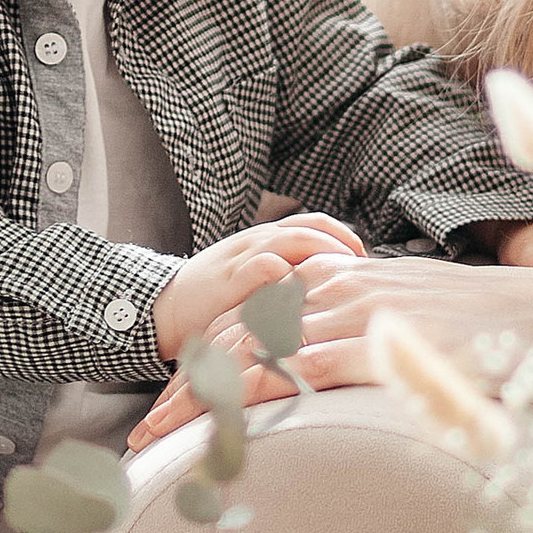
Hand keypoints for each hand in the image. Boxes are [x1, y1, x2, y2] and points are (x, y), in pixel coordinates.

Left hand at [129, 245, 532, 445]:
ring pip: (253, 352)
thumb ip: (364, 339)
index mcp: (341, 275)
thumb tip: (334, 370)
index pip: (252, 315)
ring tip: (160, 438)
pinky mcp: (375, 345)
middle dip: (187, 383)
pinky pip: (297, 370)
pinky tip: (219, 427)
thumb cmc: (484, 332)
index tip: (172, 401)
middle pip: (237, 332)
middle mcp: (337, 285)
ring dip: (201, 398)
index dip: (205, 360)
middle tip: (146, 432)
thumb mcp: (409, 326)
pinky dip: (250, 399)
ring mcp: (354, 312)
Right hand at [150, 213, 366, 365]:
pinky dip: (288, 276)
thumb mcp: (256, 280)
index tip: (366, 258)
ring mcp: (243, 258)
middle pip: (310, 228)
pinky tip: (308, 292)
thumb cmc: (218, 300)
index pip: (315, 223)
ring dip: (322, 253)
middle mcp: (257, 242)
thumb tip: (333, 286)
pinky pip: (264, 269)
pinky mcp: (229, 281)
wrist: (166, 309)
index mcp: (266, 239)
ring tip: (344, 274)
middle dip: (341, 244)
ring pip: (291, 241)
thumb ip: (288, 278)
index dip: (344, 236)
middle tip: (364, 268)